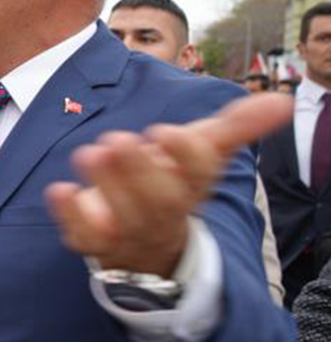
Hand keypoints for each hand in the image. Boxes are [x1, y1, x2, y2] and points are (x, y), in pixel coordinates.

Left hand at [46, 92, 293, 276]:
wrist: (147, 243)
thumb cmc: (173, 184)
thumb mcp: (201, 154)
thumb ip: (235, 126)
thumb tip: (281, 99)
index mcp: (192, 187)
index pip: (199, 174)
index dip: (185, 155)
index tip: (167, 132)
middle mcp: (164, 212)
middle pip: (160, 200)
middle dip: (140, 170)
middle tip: (119, 140)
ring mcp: (128, 231)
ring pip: (123, 218)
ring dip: (107, 186)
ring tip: (91, 154)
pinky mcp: (95, 242)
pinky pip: (83, 236)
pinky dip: (70, 215)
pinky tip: (59, 190)